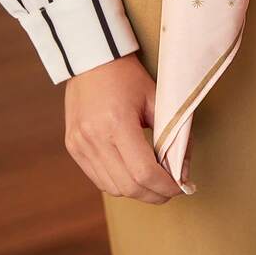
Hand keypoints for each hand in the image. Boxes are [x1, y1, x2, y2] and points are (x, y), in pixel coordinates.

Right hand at [64, 52, 189, 202]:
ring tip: (154, 182)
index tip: (181, 187)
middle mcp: (94, 138)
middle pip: (128, 186)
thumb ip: (171, 135)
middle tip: (171, 189)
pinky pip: (99, 179)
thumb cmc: (128, 77)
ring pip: (113, 188)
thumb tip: (182, 170)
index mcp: (117, 123)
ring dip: (137, 191)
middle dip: (155, 194)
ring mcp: (79, 145)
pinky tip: (133, 174)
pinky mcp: (73, 147)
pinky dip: (119, 183)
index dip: (166, 186)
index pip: (144, 172)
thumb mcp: (156, 100)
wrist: (91, 60)